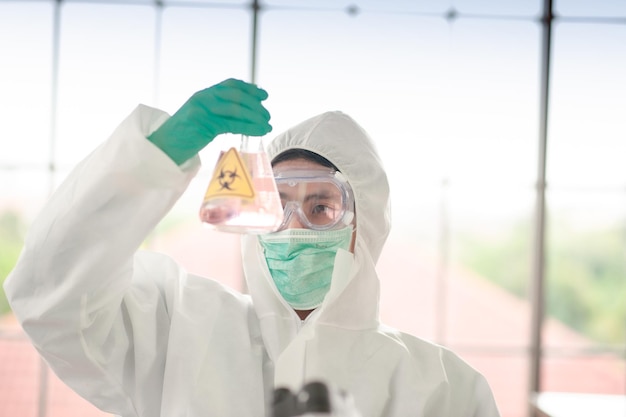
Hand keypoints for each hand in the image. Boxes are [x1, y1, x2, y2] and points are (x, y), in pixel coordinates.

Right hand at [148, 78, 271, 164]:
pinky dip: (249, 127)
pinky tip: (260, 131)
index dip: (249, 88)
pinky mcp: (204, 125)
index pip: (229, 85)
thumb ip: (216, 113)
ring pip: (236, 109)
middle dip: (255, 104)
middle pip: (235, 95)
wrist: (163, 148)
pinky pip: (232, 124)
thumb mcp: (199, 118)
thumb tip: (243, 114)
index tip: (263, 94)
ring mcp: (202, 111)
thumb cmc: (183, 137)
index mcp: (202, 95)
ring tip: (266, 125)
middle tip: (267, 114)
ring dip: (255, 116)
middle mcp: (203, 99)